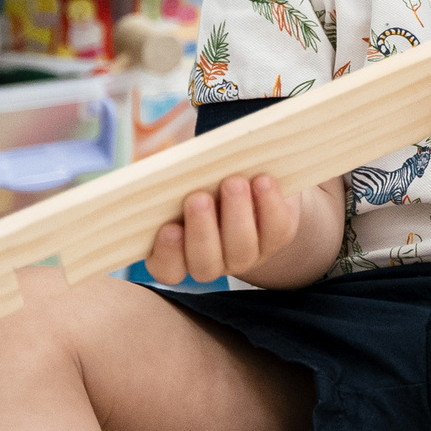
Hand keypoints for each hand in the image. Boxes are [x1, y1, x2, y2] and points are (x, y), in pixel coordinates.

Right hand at [143, 173, 304, 285]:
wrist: (251, 174)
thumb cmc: (205, 175)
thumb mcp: (183, 174)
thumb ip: (169, 175)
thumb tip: (153, 161)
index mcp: (178, 250)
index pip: (166, 269)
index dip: (166, 254)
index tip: (168, 229)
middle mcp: (211, 261)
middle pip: (205, 264)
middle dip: (201, 231)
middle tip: (198, 198)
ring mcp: (245, 254)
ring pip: (241, 251)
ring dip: (237, 215)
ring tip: (233, 183)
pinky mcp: (277, 238)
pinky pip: (276, 231)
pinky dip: (269, 205)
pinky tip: (262, 181)